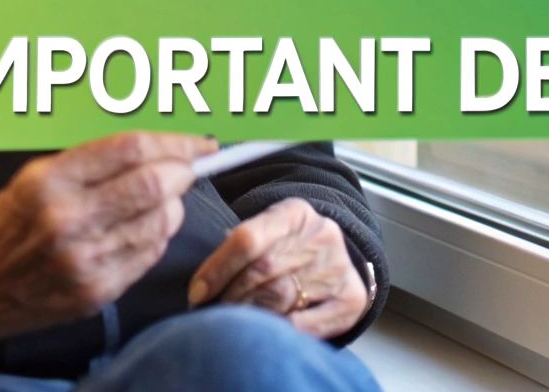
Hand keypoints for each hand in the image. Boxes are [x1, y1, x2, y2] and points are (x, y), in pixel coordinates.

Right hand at [0, 131, 215, 350]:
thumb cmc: (3, 226)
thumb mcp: (33, 177)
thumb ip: (93, 164)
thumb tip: (158, 150)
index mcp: (48, 181)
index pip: (131, 149)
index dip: (174, 142)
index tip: (196, 143)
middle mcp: (66, 220)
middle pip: (154, 184)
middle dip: (183, 172)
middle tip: (187, 168)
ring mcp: (83, 260)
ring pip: (160, 221)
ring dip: (173, 206)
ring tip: (161, 200)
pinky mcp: (95, 291)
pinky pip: (149, 254)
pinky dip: (158, 236)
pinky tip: (144, 229)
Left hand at [188, 197, 368, 338]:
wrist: (335, 259)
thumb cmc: (287, 249)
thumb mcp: (266, 232)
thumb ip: (239, 247)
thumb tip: (201, 284)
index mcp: (295, 212)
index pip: (249, 238)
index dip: (218, 269)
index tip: (197, 293)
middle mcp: (322, 235)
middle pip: (264, 271)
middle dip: (230, 296)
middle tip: (212, 314)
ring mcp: (339, 268)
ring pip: (281, 298)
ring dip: (250, 315)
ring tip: (233, 325)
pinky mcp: (351, 298)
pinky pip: (306, 323)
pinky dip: (280, 331)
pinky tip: (264, 334)